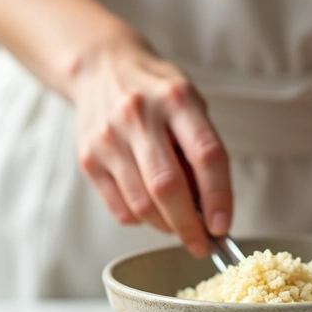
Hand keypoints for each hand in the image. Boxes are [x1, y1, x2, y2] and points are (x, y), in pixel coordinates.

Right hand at [70, 33, 231, 256]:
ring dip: (165, 225)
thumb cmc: (156, 92)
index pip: (206, 155)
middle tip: (201, 243)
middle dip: (189, 225)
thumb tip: (211, 209)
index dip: (218, 196)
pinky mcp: (88, 157)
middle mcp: (139, 115)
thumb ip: (201, 149)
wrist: (100, 68)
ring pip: (141, 204)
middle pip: (167, 186)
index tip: (223, 226)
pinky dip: (140, 219)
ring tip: (177, 224)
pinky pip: (119, 208)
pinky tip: (149, 208)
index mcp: (176, 98)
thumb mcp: (189, 103)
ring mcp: (109, 137)